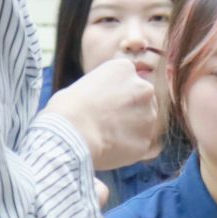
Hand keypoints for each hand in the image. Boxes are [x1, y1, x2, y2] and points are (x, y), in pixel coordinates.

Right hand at [45, 58, 160, 170]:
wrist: (73, 134)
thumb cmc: (68, 108)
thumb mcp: (82, 85)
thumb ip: (100, 90)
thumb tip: (99, 101)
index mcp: (125, 69)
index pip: (126, 79)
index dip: (114, 94)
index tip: (102, 104)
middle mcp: (143, 88)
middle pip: (140, 99)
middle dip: (128, 110)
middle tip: (107, 122)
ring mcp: (148, 115)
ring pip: (143, 122)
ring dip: (130, 128)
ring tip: (106, 137)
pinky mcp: (146, 140)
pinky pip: (138, 143)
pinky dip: (127, 147)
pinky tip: (109, 149)